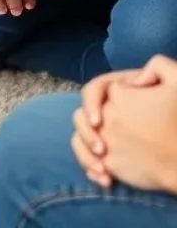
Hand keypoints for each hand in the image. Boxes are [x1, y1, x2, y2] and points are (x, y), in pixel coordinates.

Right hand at [79, 56, 176, 192]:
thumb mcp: (175, 82)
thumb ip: (158, 68)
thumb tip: (137, 82)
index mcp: (117, 91)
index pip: (94, 90)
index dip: (91, 104)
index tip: (98, 121)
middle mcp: (105, 110)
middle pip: (80, 116)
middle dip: (86, 134)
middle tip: (102, 150)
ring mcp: (103, 133)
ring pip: (79, 138)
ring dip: (85, 154)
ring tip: (102, 169)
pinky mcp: (106, 153)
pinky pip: (87, 157)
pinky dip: (90, 168)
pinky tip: (103, 179)